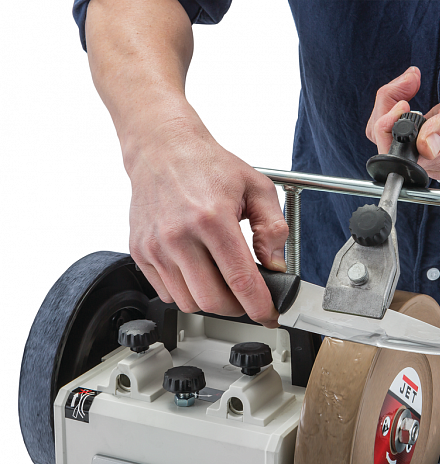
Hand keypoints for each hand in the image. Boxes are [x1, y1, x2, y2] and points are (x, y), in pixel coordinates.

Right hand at [126, 118, 287, 326]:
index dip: (259, 306)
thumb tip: (276, 265)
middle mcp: (180, 236)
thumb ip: (273, 227)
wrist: (162, 148)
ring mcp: (156, 246)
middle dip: (237, 308)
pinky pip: (166, 293)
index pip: (240, 280)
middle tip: (248, 299)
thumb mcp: (257, 187)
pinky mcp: (140, 252)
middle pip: (213, 301)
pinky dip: (187, 292)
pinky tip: (198, 272)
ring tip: (223, 282)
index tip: (270, 315)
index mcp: (213, 219)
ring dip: (211, 302)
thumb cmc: (208, 165)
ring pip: (188, 302)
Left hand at [367, 67, 439, 179]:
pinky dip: (394, 103)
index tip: (407, 101)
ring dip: (390, 101)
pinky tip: (410, 90)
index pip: (395, 151)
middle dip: (389, 105)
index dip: (391, 125)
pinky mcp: (418, 144)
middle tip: (411, 84)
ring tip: (411, 82)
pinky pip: (391, 127)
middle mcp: (429, 162)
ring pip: (383, 132)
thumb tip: (427, 148)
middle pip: (383, 140)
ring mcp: (423, 154)